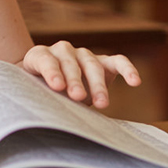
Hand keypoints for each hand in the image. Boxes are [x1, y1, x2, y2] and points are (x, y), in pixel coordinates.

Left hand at [20, 42, 140, 108]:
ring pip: (92, 65)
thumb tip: (42, 116)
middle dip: (75, 81)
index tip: (57, 86)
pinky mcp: (103, 61)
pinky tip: (135, 81)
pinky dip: (127, 69)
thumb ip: (36, 98)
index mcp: (39, 56)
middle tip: (78, 97)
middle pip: (71, 64)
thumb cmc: (35, 90)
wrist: (43, 83)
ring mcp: (83, 55)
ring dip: (97, 85)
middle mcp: (62, 51)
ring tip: (101, 104)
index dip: (52, 72)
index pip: (46, 60)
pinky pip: (117, 61)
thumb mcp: (31, 93)